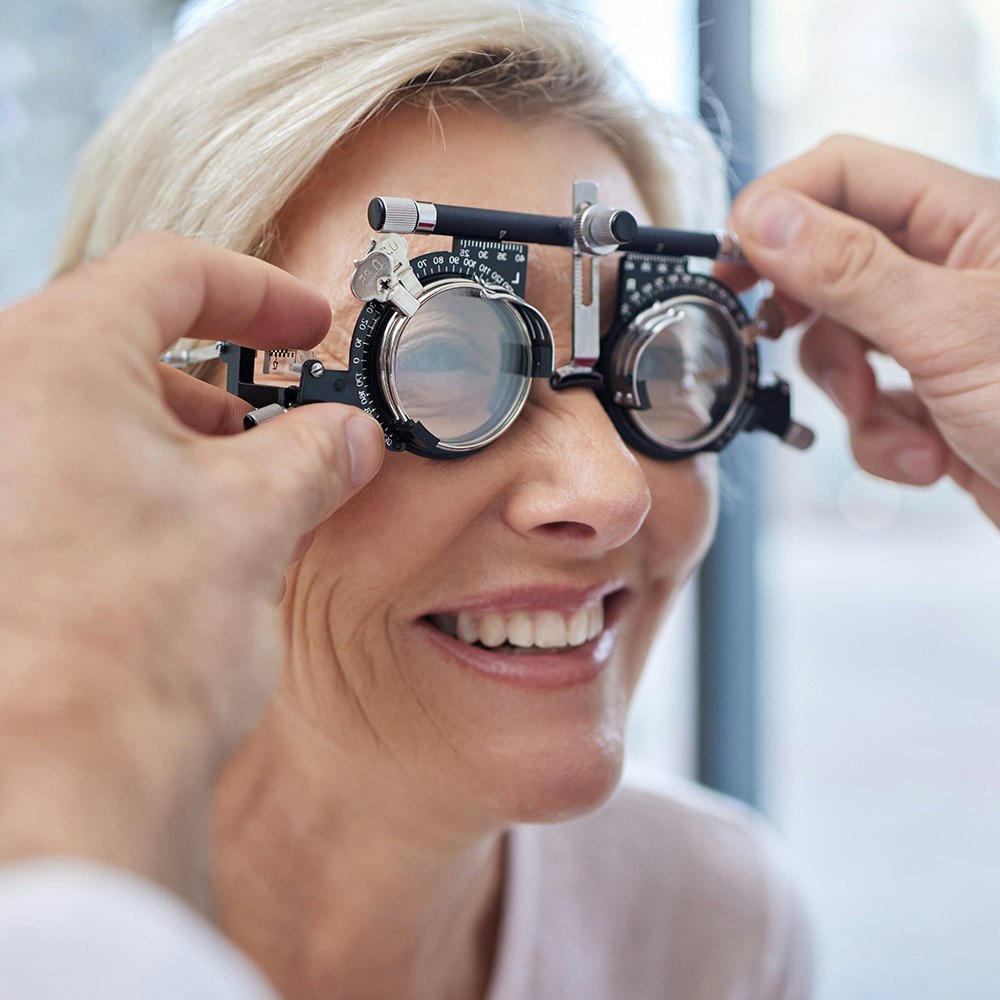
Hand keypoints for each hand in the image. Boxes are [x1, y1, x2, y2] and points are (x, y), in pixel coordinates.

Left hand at [0, 233, 382, 906]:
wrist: (56, 776)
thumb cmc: (128, 642)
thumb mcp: (257, 519)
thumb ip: (314, 455)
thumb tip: (349, 439)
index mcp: (53, 357)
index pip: (171, 274)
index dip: (259, 292)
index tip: (305, 323)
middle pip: (125, 344)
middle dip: (220, 385)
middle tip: (284, 426)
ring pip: (93, 414)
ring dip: (181, 440)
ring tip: (244, 495)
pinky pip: (66, 473)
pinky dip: (136, 485)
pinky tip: (187, 539)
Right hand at [720, 136, 999, 527]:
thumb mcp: (948, 329)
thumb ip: (849, 270)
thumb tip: (766, 218)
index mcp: (967, 221)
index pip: (845, 174)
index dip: (779, 206)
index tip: (733, 257)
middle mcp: (948, 271)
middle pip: (828, 262)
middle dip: (808, 317)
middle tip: (771, 334)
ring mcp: (937, 337)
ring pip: (840, 344)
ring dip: (852, 396)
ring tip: (888, 418)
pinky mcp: (931, 398)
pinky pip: (868, 406)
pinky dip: (881, 439)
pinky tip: (925, 455)